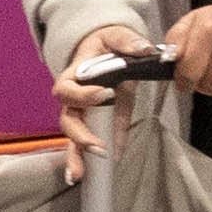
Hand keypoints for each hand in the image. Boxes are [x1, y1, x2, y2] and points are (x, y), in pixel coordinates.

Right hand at [50, 24, 151, 181]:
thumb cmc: (107, 43)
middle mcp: (75, 98)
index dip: (82, 95)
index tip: (106, 94)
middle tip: (96, 147)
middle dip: (79, 136)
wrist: (107, 49)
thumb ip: (128, 41)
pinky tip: (108, 168)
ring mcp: (86, 113)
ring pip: (74, 139)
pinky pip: (99, 140)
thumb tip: (144, 48)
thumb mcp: (115, 35)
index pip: (67, 89)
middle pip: (67, 121)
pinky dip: (103, 155)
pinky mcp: (100, 122)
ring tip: (80, 176)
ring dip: (77, 156)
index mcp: (74, 75)